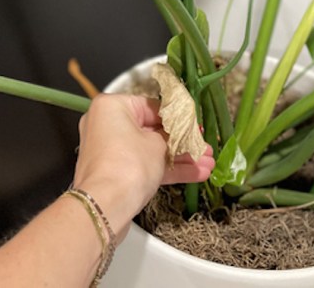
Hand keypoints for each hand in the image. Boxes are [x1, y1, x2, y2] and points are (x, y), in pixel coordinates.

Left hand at [71, 93, 214, 240]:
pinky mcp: (115, 173)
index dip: (178, 117)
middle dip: (181, 141)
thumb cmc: (129, 165)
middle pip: (151, 130)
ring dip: (179, 158)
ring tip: (207, 163)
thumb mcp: (158, 145)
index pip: (151, 106)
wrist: (105, 207)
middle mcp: (106, 125)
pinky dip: (167, 170)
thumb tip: (179, 135)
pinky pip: (144, 166)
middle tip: (204, 146)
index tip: (196, 125)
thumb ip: (172, 137)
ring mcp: (110, 151)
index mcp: (112, 107)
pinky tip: (196, 174)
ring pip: (150, 151)